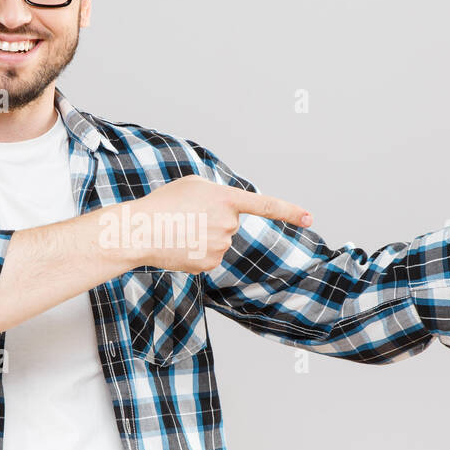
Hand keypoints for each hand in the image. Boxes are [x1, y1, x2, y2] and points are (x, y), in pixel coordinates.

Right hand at [120, 174, 311, 271]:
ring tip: (179, 230)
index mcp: (226, 199)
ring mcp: (221, 247)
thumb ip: (218, 193)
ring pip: (220, 241)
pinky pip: (210, 256)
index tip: (309, 218)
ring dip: (203, 236)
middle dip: (212, 220)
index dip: (289, 211)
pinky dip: (196, 252)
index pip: (265, 206)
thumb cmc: (163, 203)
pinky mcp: (210, 264)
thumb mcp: (193, 185)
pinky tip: (179, 246)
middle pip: (230, 223)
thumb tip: (228, 213)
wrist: (139, 231)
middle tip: (186, 216)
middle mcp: (229, 224)